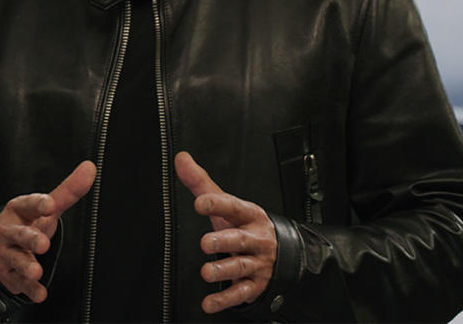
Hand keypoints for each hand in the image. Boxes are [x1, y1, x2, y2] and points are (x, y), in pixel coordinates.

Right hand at [0, 160, 95, 302]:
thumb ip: (68, 190)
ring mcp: (7, 254)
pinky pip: (18, 283)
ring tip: (36, 270)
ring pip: (16, 259)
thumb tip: (90, 168)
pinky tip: (40, 293)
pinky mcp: (9, 275)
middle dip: (29, 238)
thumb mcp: (45, 206)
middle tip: (43, 242)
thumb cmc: (26, 222)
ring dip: (26, 266)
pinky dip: (29, 288)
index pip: (26, 204)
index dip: (37, 204)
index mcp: (19, 210)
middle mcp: (9, 231)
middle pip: (18, 234)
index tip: (50, 204)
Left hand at [175, 151, 277, 313]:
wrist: (282, 252)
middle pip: (240, 239)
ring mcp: (257, 263)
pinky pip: (241, 293)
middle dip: (224, 241)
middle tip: (206, 243)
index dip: (217, 203)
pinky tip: (209, 303)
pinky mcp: (256, 285)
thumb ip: (202, 183)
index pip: (233, 207)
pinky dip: (224, 300)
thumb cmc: (246, 225)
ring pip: (241, 266)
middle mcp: (255, 239)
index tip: (200, 202)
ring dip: (223, 270)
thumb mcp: (227, 204)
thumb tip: (181, 159)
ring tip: (206, 272)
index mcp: (249, 216)